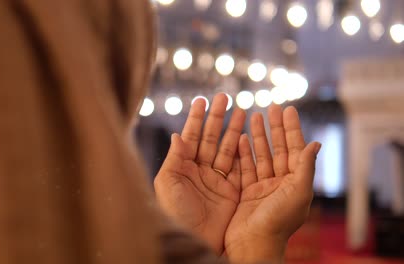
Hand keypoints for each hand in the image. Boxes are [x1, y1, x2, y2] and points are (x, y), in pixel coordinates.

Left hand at [154, 93, 245, 253]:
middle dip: (217, 117)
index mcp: (182, 166)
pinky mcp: (232, 190)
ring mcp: (217, 179)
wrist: (194, 239)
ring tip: (242, 110)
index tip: (202, 100)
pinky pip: (239, 166)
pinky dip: (244, 151)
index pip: (191, 136)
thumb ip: (174, 157)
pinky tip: (247, 136)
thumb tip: (177, 134)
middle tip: (224, 97)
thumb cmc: (175, 212)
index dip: (196, 118)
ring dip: (233, 130)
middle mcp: (200, 170)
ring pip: (227, 148)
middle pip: (211, 138)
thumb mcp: (168, 182)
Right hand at [224, 105, 320, 262]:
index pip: (296, 149)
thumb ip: (306, 167)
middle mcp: (280, 183)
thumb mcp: (298, 193)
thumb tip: (316, 143)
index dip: (292, 129)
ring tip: (254, 117)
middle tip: (272, 107)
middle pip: (279, 149)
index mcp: (295, 182)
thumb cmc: (278, 222)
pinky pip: (245, 168)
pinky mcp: (246, 192)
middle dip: (275, 128)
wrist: (253, 244)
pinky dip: (243, 153)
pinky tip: (241, 139)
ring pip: (261, 155)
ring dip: (258, 137)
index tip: (288, 110)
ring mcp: (263, 187)